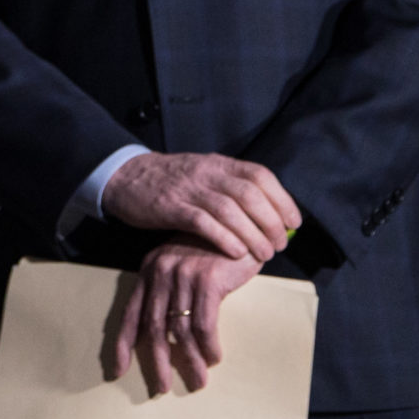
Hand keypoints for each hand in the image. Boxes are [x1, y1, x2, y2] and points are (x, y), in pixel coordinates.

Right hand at [101, 151, 300, 264]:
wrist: (125, 176)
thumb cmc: (171, 181)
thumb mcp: (204, 173)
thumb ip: (231, 186)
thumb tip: (269, 211)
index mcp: (219, 164)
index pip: (260, 175)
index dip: (282, 199)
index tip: (293, 222)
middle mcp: (207, 173)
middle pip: (250, 195)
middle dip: (271, 222)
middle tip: (278, 245)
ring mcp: (188, 189)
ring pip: (230, 210)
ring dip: (252, 235)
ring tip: (263, 254)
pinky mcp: (170, 207)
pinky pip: (203, 223)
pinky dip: (224, 238)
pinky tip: (237, 252)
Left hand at [110, 236, 260, 394]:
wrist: (240, 221)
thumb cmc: (214, 249)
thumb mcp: (184, 266)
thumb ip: (172, 291)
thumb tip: (168, 333)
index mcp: (150, 271)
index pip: (130, 312)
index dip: (123, 343)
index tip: (119, 370)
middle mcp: (161, 272)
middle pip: (153, 327)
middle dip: (157, 361)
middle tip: (162, 387)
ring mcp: (183, 275)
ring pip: (179, 329)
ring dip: (190, 360)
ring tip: (200, 380)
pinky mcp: (207, 279)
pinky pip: (204, 323)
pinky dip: (209, 345)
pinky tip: (215, 357)